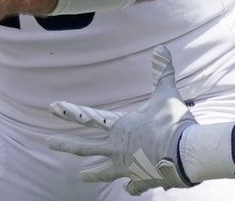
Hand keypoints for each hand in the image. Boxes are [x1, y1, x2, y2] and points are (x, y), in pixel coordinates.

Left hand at [47, 47, 197, 194]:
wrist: (185, 154)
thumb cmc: (173, 123)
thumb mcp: (167, 94)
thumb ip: (162, 72)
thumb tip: (162, 48)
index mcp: (120, 127)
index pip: (89, 117)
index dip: (70, 111)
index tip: (52, 107)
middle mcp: (118, 149)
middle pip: (85, 148)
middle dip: (65, 144)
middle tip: (48, 142)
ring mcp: (127, 167)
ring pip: (103, 171)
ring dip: (91, 173)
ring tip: (80, 175)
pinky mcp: (141, 180)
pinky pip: (133, 185)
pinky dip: (131, 186)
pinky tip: (129, 189)